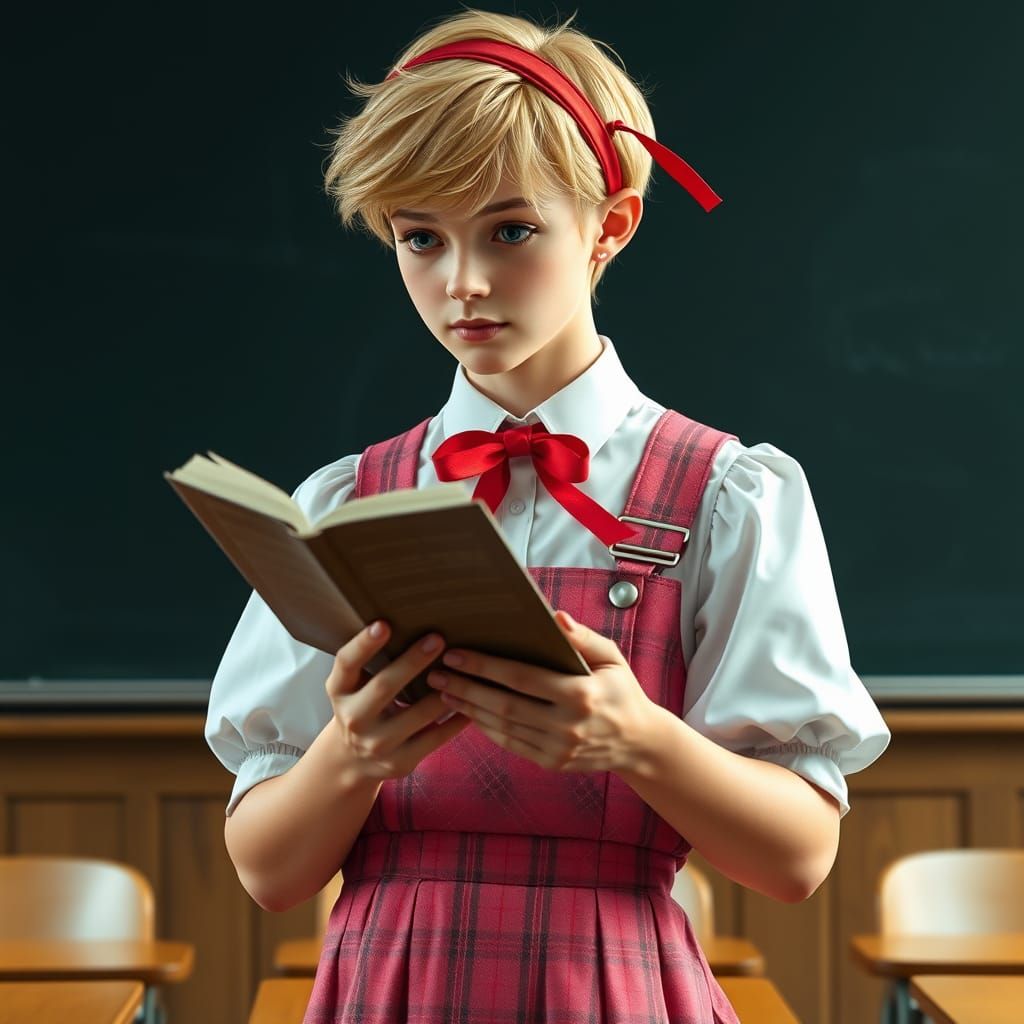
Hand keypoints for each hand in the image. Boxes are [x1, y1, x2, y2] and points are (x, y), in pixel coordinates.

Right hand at [326, 620, 471, 781]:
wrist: (354, 760)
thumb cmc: (364, 705)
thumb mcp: (356, 684)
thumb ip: (373, 659)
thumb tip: (412, 617)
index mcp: (340, 690)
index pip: (346, 663)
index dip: (363, 644)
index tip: (383, 624)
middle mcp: (353, 718)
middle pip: (383, 688)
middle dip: (412, 662)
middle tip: (437, 639)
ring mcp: (376, 744)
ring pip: (416, 716)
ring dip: (442, 692)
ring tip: (464, 669)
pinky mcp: (400, 762)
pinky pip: (435, 739)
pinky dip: (455, 720)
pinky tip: (472, 703)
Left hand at [425, 610, 655, 774]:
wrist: (639, 742)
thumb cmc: (622, 690)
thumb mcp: (611, 657)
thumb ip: (583, 638)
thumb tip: (555, 617)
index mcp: (581, 694)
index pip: (521, 677)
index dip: (485, 665)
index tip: (456, 653)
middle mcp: (567, 725)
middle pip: (504, 704)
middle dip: (466, 687)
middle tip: (435, 673)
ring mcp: (558, 748)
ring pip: (503, 727)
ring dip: (469, 708)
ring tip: (443, 691)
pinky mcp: (552, 763)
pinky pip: (511, 744)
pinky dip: (486, 728)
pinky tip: (468, 712)